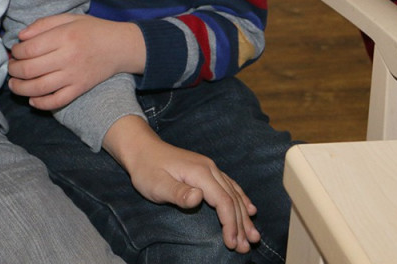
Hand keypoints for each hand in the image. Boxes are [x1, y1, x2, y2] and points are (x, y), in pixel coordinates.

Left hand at [7, 14, 144, 109]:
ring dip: (20, 88)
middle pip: (30, 69)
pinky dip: (41, 103)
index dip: (16, 51)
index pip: (30, 48)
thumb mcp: (69, 18)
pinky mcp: (80, 89)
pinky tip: (32, 99)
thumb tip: (20, 37)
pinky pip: (56, 101)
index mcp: (65, 36)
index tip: (15, 51)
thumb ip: (43, 24)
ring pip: (39, 88)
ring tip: (14, 84)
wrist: (119, 46)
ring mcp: (74, 76)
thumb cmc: (92, 30)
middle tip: (12, 67)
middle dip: (14, 70)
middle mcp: (68, 57)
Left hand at [103, 115, 258, 252]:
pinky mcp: (207, 171)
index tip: (232, 243)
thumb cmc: (147, 169)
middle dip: (241, 224)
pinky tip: (250, 209)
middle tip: (246, 247)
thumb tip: (199, 198)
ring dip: (244, 216)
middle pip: (232, 199)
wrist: (142, 148)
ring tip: (254, 236)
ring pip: (234, 194)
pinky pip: (230, 186)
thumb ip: (178, 193)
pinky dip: (241, 199)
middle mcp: (210, 169)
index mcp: (200, 173)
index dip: (230, 223)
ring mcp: (210, 168)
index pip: (223, 201)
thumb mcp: (157, 184)